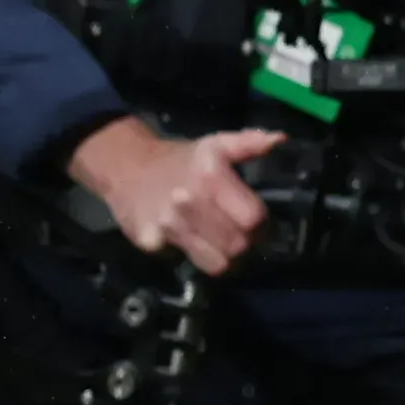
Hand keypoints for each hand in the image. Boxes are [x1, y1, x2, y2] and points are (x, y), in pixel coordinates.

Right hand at [72, 118, 278, 274]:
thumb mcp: (214, 145)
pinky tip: (189, 240)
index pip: (253, 219)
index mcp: (210, 177)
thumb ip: (249, 143)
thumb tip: (280, 139)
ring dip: (222, 256)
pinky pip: (185, 262)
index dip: (261, 225)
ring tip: (218, 243)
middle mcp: (189, 201)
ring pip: (216, 264)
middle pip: (238, 246)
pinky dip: (191, 255)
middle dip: (243, 244)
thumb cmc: (179, 159)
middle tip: (238, 235)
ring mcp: (168, 225)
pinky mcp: (151, 242)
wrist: (125, 166)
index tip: (256, 223)